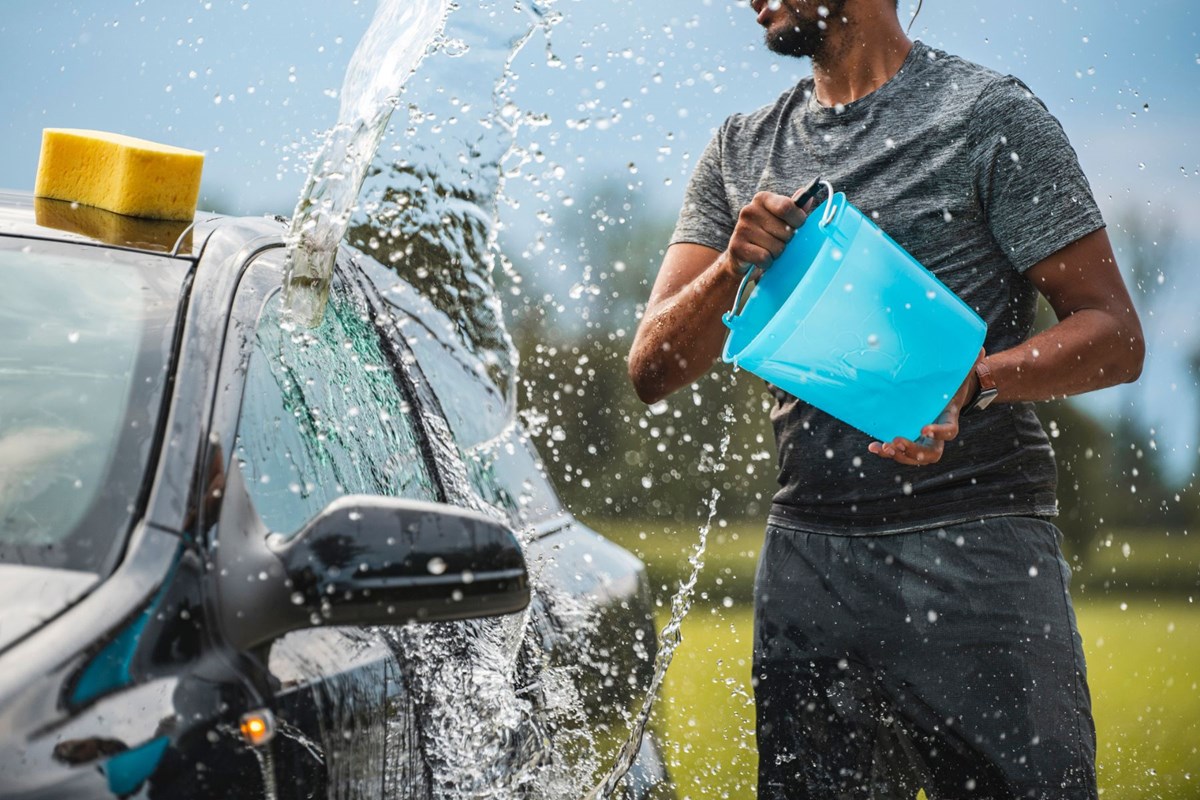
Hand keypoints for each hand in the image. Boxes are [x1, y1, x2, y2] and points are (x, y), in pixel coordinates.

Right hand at [720, 189, 812, 276]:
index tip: (796, 226)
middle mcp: (749, 210)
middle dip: (786, 241)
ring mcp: (742, 228)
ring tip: (767, 250)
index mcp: (762, 199)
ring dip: (777, 254)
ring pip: (777, 247)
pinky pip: (765, 258)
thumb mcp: (781, 219)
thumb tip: (809, 197)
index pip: (787, 207)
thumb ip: (794, 209)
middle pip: (786, 230)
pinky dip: (767, 263)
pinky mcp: (737, 247)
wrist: (740, 256)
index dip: (798, 220)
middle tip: (776, 241)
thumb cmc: (766, 235)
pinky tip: (760, 259)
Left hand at [867, 350, 985, 466]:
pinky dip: (886, 451)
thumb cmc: (951, 381)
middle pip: (931, 453)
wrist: (944, 392)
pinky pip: (898, 450)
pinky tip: (873, 447)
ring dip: (898, 455)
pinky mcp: (908, 437)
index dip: (939, 432)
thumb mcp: (960, 372)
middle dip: (915, 451)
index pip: (950, 431)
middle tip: (898, 441)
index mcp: (949, 417)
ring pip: (914, 457)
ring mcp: (922, 439)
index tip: (924, 428)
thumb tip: (980, 349)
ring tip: (884, 447)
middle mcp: (936, 434)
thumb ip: (969, 362)